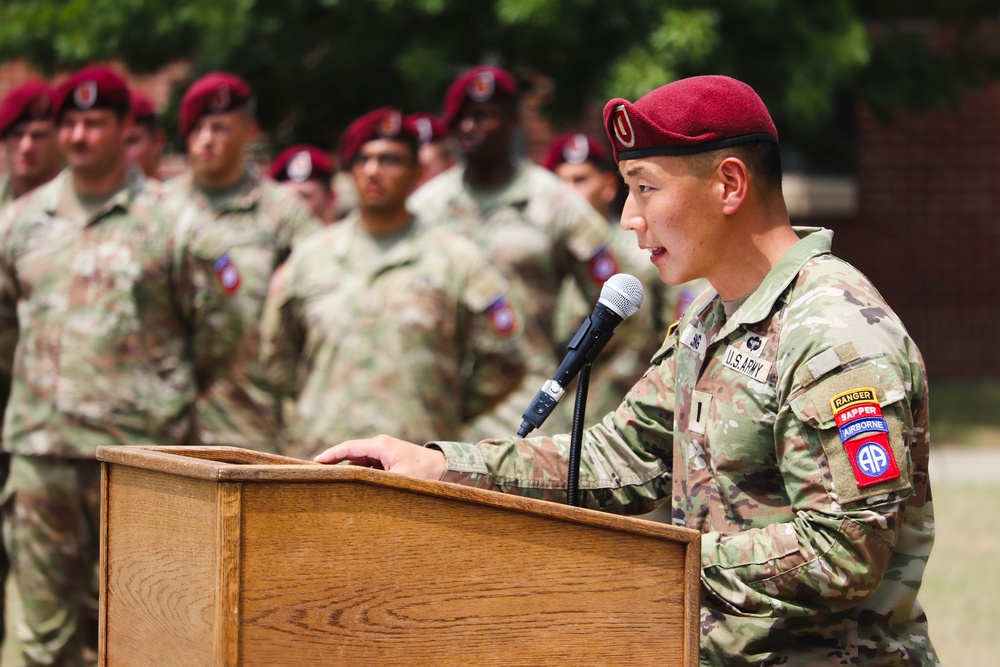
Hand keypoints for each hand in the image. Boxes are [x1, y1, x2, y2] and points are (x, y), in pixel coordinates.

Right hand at [314, 434, 446, 480]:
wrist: (444, 467)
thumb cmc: (424, 473)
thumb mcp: (400, 479)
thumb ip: (378, 483)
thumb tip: (359, 491)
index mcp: (380, 446)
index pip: (349, 448)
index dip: (331, 455)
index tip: (315, 462)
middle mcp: (379, 445)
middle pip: (350, 453)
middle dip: (334, 463)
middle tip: (316, 473)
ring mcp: (383, 452)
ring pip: (358, 461)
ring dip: (346, 470)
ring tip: (329, 482)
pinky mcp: (387, 459)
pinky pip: (367, 465)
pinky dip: (358, 473)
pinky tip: (349, 485)